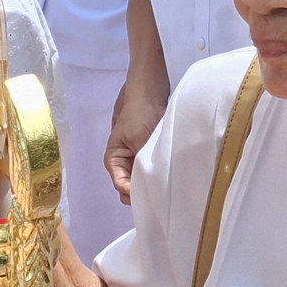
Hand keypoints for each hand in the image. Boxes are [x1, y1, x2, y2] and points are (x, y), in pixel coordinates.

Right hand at [105, 75, 167, 205]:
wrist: (150, 89)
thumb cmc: (139, 113)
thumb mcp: (138, 139)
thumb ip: (141, 162)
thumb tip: (149, 184)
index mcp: (114, 160)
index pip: (121, 185)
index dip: (133, 193)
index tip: (149, 196)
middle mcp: (124, 162)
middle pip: (131, 185)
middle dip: (143, 191)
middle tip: (160, 197)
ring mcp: (138, 156)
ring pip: (144, 178)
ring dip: (153, 183)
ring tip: (168, 190)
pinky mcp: (151, 151)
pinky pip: (155, 168)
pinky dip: (160, 173)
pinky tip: (172, 178)